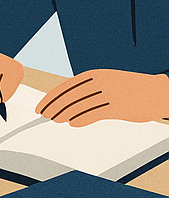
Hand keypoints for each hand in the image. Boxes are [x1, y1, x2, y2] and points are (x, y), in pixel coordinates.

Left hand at [36, 70, 168, 125]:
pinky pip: (95, 113)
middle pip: (70, 96)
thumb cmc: (130, 88)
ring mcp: (110, 94)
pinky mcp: (119, 107)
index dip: (51, 97)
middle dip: (54, 107)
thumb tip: (67, 102)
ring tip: (55, 120)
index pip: (66, 86)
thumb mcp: (107, 82)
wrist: (158, 92)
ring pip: (80, 106)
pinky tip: (72, 123)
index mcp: (95, 74)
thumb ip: (89, 89)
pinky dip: (81, 119)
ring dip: (64, 114)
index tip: (41, 106)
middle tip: (43, 115)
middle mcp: (100, 82)